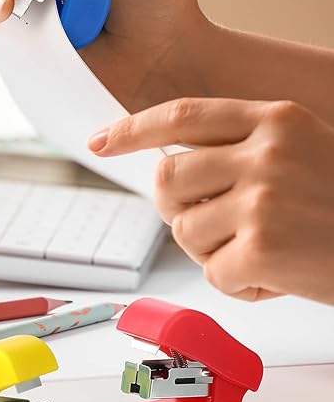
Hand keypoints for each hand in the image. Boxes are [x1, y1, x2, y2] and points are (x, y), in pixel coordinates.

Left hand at [88, 98, 333, 304]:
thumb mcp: (300, 151)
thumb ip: (238, 149)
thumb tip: (166, 168)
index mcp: (273, 118)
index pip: (181, 115)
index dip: (133, 129)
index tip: (100, 141)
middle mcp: (265, 151)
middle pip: (167, 179)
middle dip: (178, 210)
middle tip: (212, 226)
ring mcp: (264, 198)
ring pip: (184, 231)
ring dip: (213, 252)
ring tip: (261, 252)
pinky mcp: (265, 248)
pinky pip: (212, 274)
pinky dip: (238, 286)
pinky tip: (275, 279)